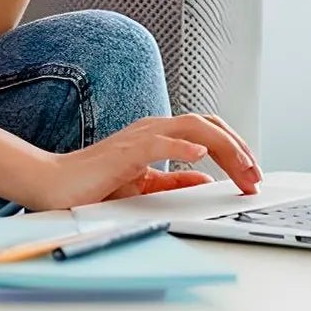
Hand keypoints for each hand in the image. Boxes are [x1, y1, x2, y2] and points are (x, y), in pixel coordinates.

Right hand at [10, 113, 261, 211]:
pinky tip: (200, 155)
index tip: (252, 175)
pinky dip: (182, 146)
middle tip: (255, 175)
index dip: (236, 150)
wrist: (55, 186)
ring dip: (223, 146)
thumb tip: (205, 181)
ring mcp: (140, 136)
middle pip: (208, 125)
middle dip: (238, 148)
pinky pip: (158, 143)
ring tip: (242, 166)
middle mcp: (154, 129)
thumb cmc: (94, 184)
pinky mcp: (124, 150)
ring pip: (192, 127)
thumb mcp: (145, 186)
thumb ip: (174, 182)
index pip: (209, 131)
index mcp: (160, 135)